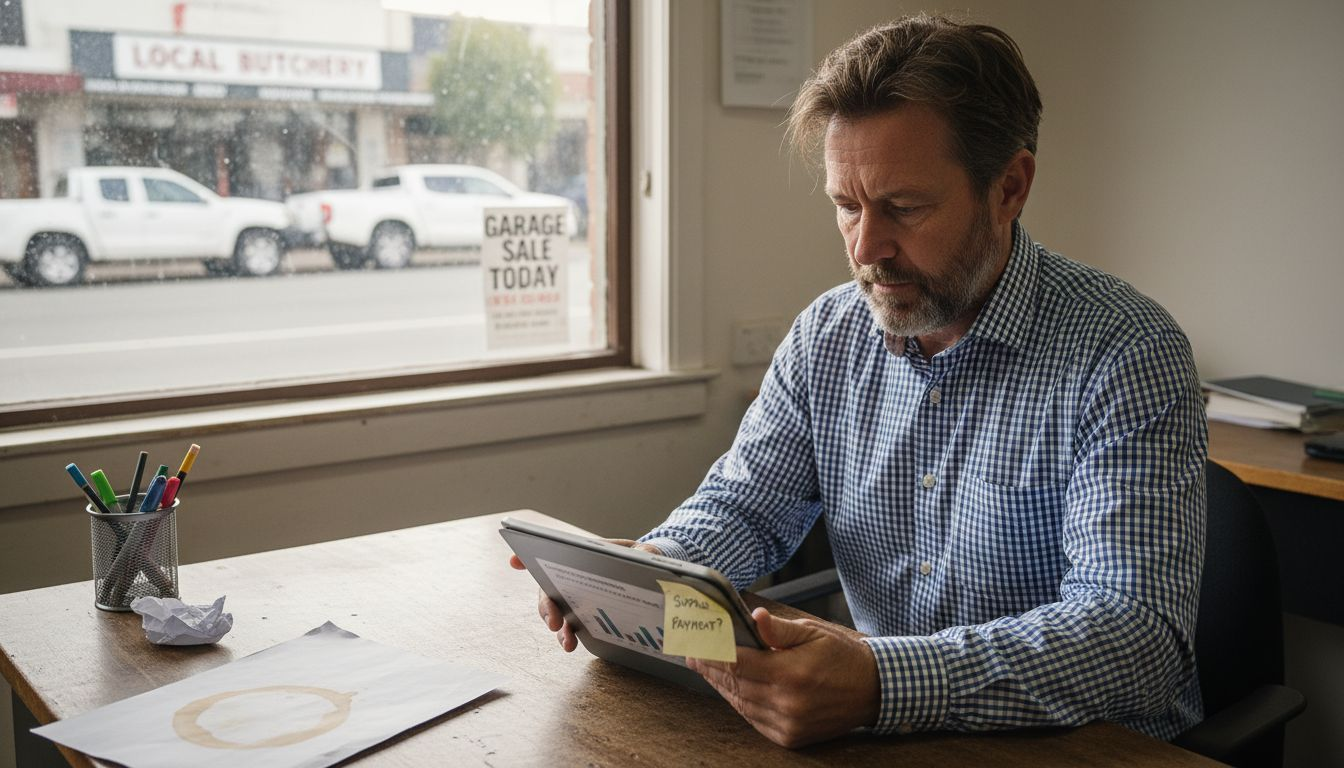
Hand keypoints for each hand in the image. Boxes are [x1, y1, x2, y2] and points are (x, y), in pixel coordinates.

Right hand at [508, 538, 661, 651]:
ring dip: (557, 628)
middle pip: (549, 591)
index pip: (551, 556)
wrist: (647, 578)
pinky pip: (570, 627)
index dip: (529, 558)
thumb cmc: (639, 560)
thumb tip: (644, 558)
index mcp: (581, 557)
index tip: (515, 560)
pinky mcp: (584, 617)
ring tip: (566, 642)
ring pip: (556, 613)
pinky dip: (566, 636)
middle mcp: (572, 578)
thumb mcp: (645, 553)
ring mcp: (575, 599)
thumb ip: (644, 554)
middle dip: (546, 606)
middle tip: (553, 621)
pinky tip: (572, 645)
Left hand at [686, 606, 878, 747]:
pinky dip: (740, 702)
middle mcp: (786, 703)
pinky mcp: (790, 737)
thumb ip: (779, 630)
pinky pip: (754, 719)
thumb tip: (753, 618)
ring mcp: (787, 724)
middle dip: (710, 667)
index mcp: (790, 673)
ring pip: (741, 703)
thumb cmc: (841, 656)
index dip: (712, 653)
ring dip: (721, 685)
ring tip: (706, 669)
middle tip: (692, 654)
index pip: (737, 663)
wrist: (871, 691)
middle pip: (735, 683)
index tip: (695, 643)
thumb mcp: (813, 633)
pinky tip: (730, 688)